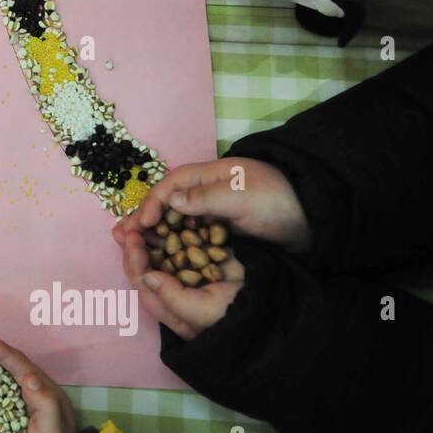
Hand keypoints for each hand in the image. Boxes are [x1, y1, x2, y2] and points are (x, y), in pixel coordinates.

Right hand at [112, 157, 311, 252]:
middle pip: (164, 203)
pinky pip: (185, 235)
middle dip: (142, 219)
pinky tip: (156, 256)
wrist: (312, 219)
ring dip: (150, 233)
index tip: (142, 225)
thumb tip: (172, 200)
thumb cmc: (277, 202)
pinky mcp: (216, 229)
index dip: (152, 204)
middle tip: (121, 237)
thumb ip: (207, 197)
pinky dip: (167, 243)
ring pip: (171, 221)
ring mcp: (209, 211)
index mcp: (206, 175)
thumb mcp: (242, 197)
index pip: (170, 186)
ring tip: (129, 247)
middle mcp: (203, 191)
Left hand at [116, 225, 243, 340]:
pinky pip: (182, 243)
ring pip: (161, 252)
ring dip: (149, 235)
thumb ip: (172, 297)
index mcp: (168, 307)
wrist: (268, 303)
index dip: (133, 260)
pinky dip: (173, 229)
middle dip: (134, 245)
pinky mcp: (203, 259)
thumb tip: (147, 276)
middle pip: (147, 265)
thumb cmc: (233, 313)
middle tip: (124, 225)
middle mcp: (173, 290)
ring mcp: (188, 273)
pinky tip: (165, 215)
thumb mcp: (202, 312)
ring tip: (138, 217)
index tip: (131, 238)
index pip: (142, 282)